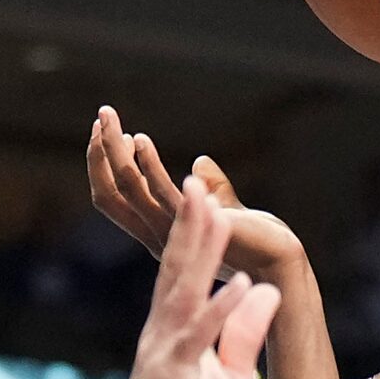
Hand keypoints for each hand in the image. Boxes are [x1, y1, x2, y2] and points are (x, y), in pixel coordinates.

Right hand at [87, 107, 302, 278]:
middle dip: (100, 155)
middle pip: (112, 195)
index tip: (104, 133)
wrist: (278, 262)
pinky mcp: (195, 225)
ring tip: (108, 118)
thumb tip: (200, 162)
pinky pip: (162, 194)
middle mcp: (157, 237)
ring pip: (129, 189)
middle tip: (102, 116)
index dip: (104, 167)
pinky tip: (141, 140)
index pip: (116, 201)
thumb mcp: (224, 211)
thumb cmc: (256, 240)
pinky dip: (148, 166)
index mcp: (158, 234)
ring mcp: (173, 233)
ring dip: (115, 151)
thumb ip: (211, 189)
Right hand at [113, 175, 282, 378]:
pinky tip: (240, 284)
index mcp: (175, 333)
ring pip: (182, 292)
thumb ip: (241, 335)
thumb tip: (265, 292)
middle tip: (203, 180)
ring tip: (215, 210)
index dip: (198, 236)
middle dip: (191, 224)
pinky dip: (218, 311)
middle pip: (178, 270)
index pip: (187, 275)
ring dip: (200, 251)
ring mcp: (161, 354)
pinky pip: (196, 339)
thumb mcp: (230, 378)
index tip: (212, 197)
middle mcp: (161, 335)